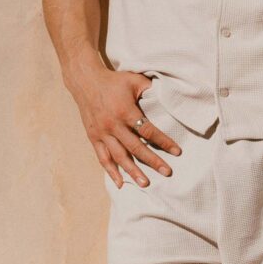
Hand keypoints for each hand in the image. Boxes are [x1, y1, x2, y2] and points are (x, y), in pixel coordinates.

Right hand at [70, 60, 179, 186]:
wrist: (85, 81)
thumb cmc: (114, 81)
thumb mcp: (134, 80)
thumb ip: (150, 90)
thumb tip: (169, 97)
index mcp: (125, 110)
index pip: (147, 130)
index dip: (163, 142)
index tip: (177, 152)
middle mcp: (113, 124)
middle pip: (135, 147)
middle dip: (152, 161)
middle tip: (167, 172)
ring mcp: (102, 132)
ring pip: (119, 156)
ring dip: (132, 171)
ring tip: (145, 184)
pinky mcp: (93, 137)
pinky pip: (102, 157)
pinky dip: (111, 171)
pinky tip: (120, 183)